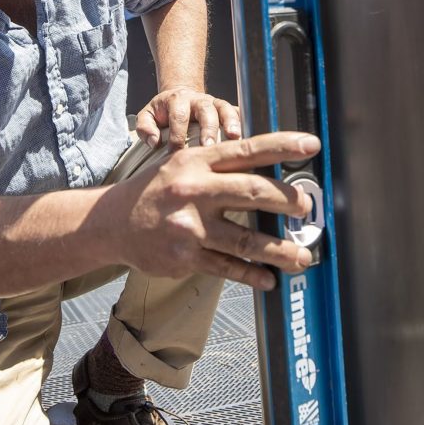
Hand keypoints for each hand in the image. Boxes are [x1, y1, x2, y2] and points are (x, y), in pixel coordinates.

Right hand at [106, 131, 318, 290]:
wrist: (112, 223)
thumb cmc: (157, 190)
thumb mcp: (183, 164)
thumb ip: (221, 165)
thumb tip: (270, 166)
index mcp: (197, 162)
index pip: (246, 150)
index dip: (281, 146)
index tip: (311, 146)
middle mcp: (194, 190)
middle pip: (252, 192)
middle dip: (287, 201)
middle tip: (306, 209)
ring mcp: (189, 227)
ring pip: (245, 240)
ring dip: (280, 250)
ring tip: (302, 257)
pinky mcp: (185, 257)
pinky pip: (227, 268)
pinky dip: (252, 274)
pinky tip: (269, 278)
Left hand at [136, 87, 240, 149]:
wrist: (180, 96)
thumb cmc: (163, 112)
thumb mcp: (147, 115)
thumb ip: (145, 127)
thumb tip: (155, 143)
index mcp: (177, 100)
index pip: (178, 116)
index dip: (177, 134)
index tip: (176, 153)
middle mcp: (198, 100)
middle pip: (205, 110)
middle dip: (208, 128)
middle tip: (208, 147)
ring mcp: (215, 103)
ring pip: (225, 109)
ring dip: (231, 123)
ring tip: (235, 138)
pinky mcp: (227, 109)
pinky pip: (239, 112)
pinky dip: (245, 122)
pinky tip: (249, 136)